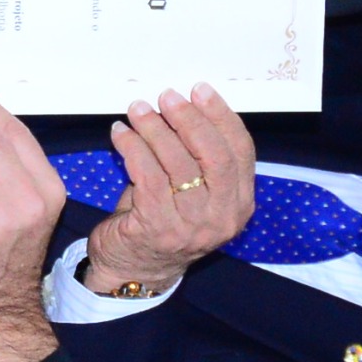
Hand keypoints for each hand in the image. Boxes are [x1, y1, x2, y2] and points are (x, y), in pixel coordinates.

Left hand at [79, 87, 257, 293]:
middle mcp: (222, 217)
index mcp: (239, 204)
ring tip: (138, 110)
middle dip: (191, 119)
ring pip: (179, 163)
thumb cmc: (162, 221)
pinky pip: (147, 175)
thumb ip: (197, 157)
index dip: (221, 116)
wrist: (134, 270)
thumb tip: (183, 105)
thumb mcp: (194, 193)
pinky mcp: (158, 227)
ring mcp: (191, 225)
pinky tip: (121, 134)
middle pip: (215, 156)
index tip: (200, 91)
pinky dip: (133, 147)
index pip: (240, 152)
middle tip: (168, 97)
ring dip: (156, 129)